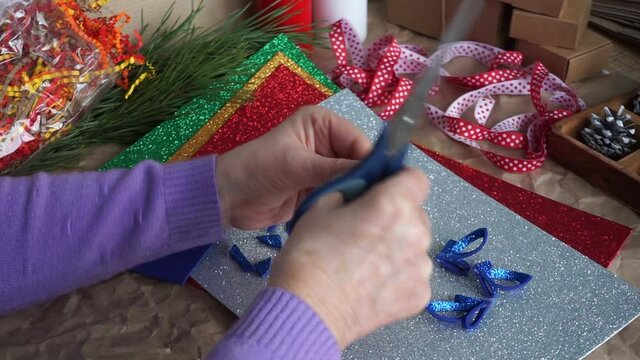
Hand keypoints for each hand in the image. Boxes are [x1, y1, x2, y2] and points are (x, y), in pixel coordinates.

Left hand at [215, 106, 370, 228]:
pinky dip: (345, 205)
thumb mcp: (297, 165)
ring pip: (352, 181)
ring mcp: (324, 168)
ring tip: (368, 212)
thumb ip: (335, 170)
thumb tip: (372, 176)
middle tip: (379, 203)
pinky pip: (340, 196)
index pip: (359, 141)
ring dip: (356, 195)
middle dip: (366, 180)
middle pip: (360, 163)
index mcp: (322, 124)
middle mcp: (327, 143)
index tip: (384, 185)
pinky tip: (353, 216)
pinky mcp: (319, 190)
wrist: (229, 198)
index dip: (371, 162)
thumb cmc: (258, 169)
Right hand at [268, 168, 431, 348]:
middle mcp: (417, 233)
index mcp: (394, 204)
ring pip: (414, 244)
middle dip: (396, 214)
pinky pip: (412, 274)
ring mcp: (421, 268)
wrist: (308, 311)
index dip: (399, 180)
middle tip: (365, 229)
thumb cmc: (310, 255)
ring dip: (398, 245)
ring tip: (365, 261)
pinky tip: (370, 282)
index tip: (384, 189)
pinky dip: (397, 275)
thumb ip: (350, 192)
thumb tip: (361, 193)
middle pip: (416, 212)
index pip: (416, 177)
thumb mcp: (320, 206)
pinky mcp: (420, 296)